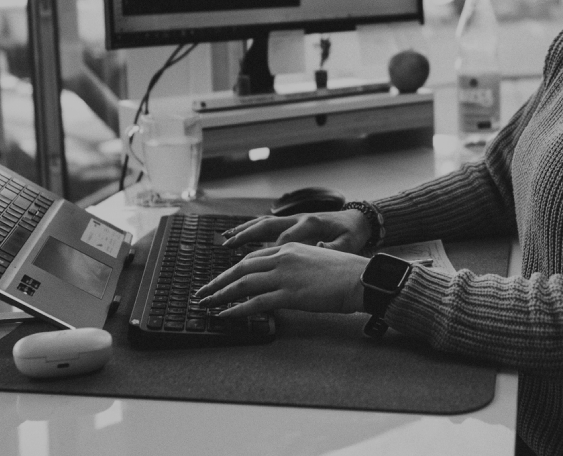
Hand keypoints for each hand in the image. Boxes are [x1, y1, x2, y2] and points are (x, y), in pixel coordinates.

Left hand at [195, 242, 367, 317]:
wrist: (360, 278)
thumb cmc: (344, 273)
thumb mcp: (315, 260)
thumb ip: (295, 266)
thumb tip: (282, 279)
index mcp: (288, 248)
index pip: (252, 259)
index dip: (233, 270)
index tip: (220, 279)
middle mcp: (282, 258)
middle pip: (241, 269)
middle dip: (218, 281)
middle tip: (203, 292)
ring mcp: (285, 276)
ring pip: (243, 284)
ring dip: (221, 295)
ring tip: (207, 304)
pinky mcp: (289, 294)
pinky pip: (256, 302)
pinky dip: (237, 309)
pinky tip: (226, 315)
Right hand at [220, 209, 371, 252]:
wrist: (356, 220)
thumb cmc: (351, 235)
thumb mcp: (347, 243)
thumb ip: (333, 248)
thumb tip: (319, 249)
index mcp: (311, 224)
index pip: (286, 237)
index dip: (272, 250)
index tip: (260, 263)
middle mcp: (297, 219)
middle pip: (267, 226)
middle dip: (246, 235)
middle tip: (228, 245)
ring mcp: (292, 220)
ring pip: (263, 224)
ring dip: (244, 231)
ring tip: (225, 239)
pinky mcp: (290, 223)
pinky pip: (266, 226)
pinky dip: (251, 230)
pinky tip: (238, 237)